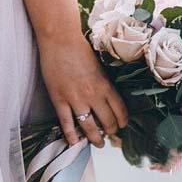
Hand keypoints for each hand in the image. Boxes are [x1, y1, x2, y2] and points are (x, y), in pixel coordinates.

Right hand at [37, 33, 128, 148]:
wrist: (59, 38)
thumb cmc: (79, 47)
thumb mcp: (98, 65)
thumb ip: (103, 82)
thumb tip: (106, 97)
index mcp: (105, 84)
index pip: (120, 112)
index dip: (122, 122)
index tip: (121, 126)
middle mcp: (93, 95)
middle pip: (107, 123)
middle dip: (110, 132)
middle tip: (108, 135)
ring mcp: (75, 98)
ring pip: (89, 128)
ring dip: (95, 139)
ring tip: (96, 142)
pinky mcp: (59, 99)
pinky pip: (66, 124)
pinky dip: (71, 136)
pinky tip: (74, 142)